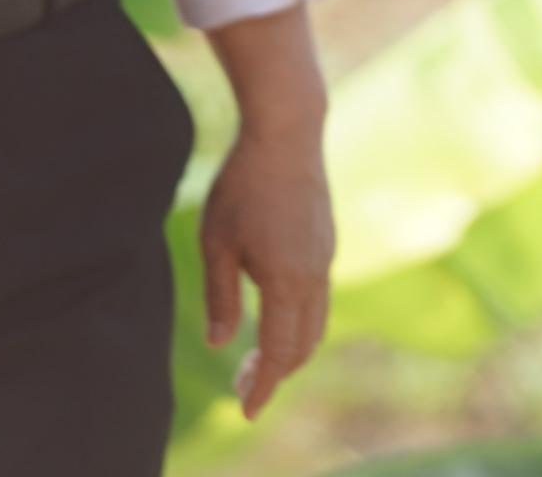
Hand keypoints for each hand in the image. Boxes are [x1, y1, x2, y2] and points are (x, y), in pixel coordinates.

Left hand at [196, 108, 334, 418]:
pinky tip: (274, 317)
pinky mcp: (326, 245)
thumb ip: (220, 297)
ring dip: (290, 350)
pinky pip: (318, 300)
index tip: (245, 410)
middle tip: (242, 388)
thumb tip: (219, 343)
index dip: (263, 386)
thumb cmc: (243, 183)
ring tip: (257, 361)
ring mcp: (325, 260)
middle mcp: (314, 277)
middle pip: (302, 346)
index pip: (280, 353)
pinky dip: (299, 323)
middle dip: (274, 374)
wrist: (287, 132)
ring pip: (315, 324)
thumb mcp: (216, 241)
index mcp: (286, 281)